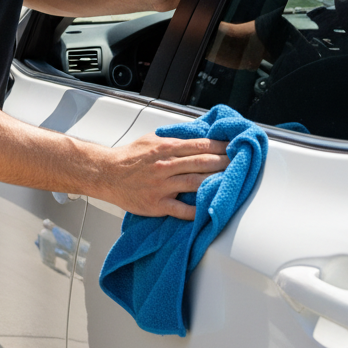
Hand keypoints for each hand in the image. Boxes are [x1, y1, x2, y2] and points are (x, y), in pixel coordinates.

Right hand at [97, 132, 228, 219]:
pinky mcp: (157, 204)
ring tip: (232, 182)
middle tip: (241, 163)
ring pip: (195, 183)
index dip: (220, 145)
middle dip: (224, 162)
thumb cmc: (128, 157)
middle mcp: (165, 166)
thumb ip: (172, 140)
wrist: (106, 174)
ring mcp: (162, 186)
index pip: (199, 145)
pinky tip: (210, 209)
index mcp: (164, 148)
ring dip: (216, 182)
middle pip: (202, 163)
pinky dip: (197, 210)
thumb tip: (195, 137)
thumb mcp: (150, 140)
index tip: (234, 146)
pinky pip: (182, 210)